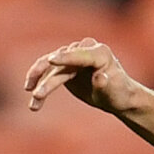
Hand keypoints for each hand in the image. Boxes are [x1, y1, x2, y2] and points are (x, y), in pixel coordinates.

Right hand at [23, 39, 139, 115]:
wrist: (118, 97)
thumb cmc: (120, 94)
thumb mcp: (115, 91)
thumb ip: (105, 83)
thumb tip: (100, 77)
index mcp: (100, 53)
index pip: (80, 55)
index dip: (66, 58)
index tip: (51, 60)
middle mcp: (84, 50)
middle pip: (61, 63)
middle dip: (48, 80)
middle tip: (37, 94)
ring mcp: (72, 56)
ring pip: (50, 68)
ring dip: (38, 83)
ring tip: (34, 103)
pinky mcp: (64, 66)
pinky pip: (48, 73)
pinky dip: (39, 85)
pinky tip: (34, 101)